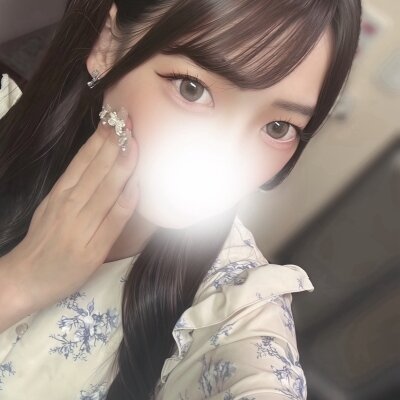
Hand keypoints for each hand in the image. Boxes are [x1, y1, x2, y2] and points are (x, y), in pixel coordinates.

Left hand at [3, 116, 138, 314]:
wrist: (25, 276)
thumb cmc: (66, 271)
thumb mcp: (95, 256)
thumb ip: (114, 222)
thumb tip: (132, 189)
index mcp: (88, 222)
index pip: (112, 185)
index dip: (125, 161)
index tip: (137, 139)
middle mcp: (74, 204)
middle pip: (100, 169)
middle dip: (115, 142)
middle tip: (129, 117)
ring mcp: (61, 197)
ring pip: (86, 164)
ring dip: (102, 141)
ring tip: (115, 120)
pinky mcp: (52, 194)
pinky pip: (72, 168)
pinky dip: (86, 151)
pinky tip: (95, 139)